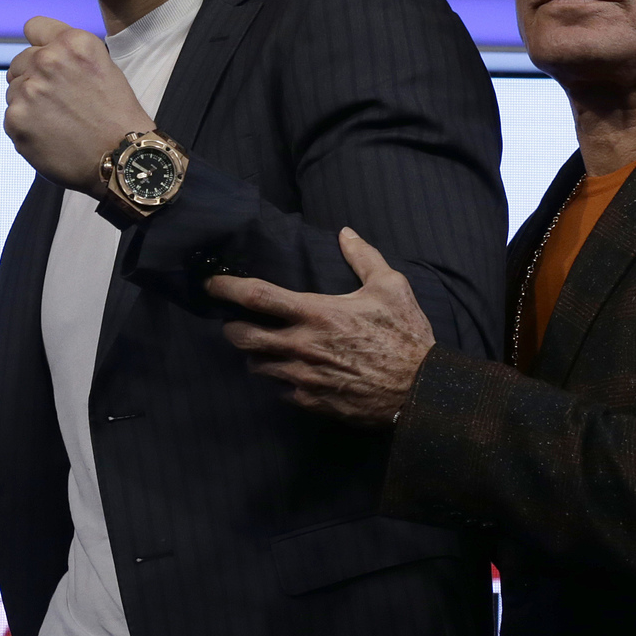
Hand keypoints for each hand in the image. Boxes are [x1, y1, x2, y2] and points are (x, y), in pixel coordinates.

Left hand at [4, 16, 155, 195]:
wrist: (121, 158)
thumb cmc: (115, 115)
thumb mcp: (102, 66)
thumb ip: (67, 53)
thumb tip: (35, 49)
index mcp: (73, 43)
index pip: (34, 27)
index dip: (40, 45)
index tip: (45, 58)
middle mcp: (47, 60)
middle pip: (20, 61)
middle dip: (33, 77)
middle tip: (60, 102)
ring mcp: (28, 90)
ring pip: (14, 90)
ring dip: (29, 103)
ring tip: (60, 122)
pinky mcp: (15, 118)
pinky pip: (12, 116)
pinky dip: (27, 127)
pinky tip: (51, 136)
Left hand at [206, 228, 434, 426]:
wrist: (423, 393)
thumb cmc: (407, 337)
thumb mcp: (391, 288)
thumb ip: (363, 257)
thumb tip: (346, 232)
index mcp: (317, 314)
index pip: (257, 297)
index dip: (227, 288)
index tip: (212, 284)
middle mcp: (302, 346)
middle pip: (242, 337)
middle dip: (232, 328)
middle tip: (236, 322)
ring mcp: (303, 377)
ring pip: (256, 367)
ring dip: (256, 356)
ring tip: (266, 348)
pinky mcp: (311, 402)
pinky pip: (279, 391)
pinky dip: (280, 380)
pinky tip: (292, 372)